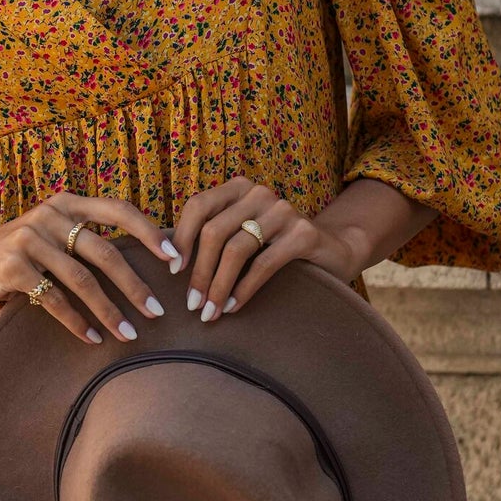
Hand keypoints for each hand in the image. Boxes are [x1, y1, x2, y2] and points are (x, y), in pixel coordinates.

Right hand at [0, 191, 177, 343]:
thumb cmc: (13, 257)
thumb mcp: (50, 239)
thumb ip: (84, 242)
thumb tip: (142, 263)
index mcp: (65, 203)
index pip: (118, 210)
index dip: (149, 233)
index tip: (176, 260)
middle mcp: (48, 214)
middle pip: (104, 252)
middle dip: (134, 286)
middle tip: (158, 313)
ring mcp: (28, 238)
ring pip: (81, 280)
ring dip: (109, 311)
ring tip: (129, 335)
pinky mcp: (10, 266)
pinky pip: (53, 298)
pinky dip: (76, 322)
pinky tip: (92, 338)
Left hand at [170, 179, 363, 322]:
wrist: (332, 250)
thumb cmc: (274, 247)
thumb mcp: (241, 234)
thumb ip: (213, 238)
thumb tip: (169, 263)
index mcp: (238, 188)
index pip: (198, 206)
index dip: (181, 239)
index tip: (172, 272)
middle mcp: (259, 193)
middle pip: (214, 231)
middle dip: (199, 272)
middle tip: (191, 305)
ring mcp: (284, 210)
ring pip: (236, 250)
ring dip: (218, 286)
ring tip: (209, 312)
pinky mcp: (304, 233)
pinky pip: (263, 264)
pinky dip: (244, 289)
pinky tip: (233, 307)